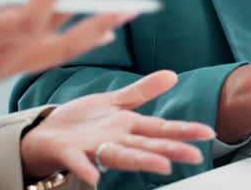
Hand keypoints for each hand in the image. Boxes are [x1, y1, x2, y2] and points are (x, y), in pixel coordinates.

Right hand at [0, 0, 132, 134]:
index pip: (26, 18)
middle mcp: (5, 54)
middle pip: (57, 27)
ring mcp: (13, 64)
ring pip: (65, 47)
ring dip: (98, 26)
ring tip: (129, 7)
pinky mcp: (16, 68)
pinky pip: (57, 56)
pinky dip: (82, 42)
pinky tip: (106, 31)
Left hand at [20, 70, 214, 185]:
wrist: (43, 134)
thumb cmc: (80, 122)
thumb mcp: (114, 102)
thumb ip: (143, 91)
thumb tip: (172, 75)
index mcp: (127, 127)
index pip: (160, 128)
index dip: (183, 131)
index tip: (207, 133)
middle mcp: (115, 140)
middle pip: (146, 145)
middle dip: (170, 151)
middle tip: (194, 156)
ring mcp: (93, 148)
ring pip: (121, 155)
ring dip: (141, 161)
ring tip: (162, 167)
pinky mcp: (69, 152)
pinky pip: (78, 161)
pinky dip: (86, 168)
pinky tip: (95, 176)